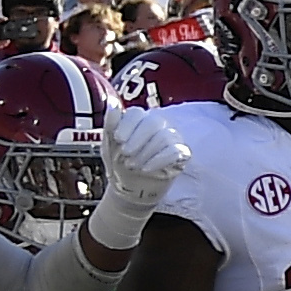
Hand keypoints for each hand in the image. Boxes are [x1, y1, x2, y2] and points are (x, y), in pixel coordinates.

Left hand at [82, 109, 192, 252]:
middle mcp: (159, 126)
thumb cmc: (119, 163)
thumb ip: (111, 123)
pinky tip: (146, 169)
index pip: (138, 113)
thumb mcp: (108, 144)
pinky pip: (176, 151)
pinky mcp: (181, 154)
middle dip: (138, 139)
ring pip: (165, 137)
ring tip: (133, 165)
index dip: (127, 125)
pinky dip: (159, 160)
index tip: (118, 139)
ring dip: (145, 153)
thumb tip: (111, 103)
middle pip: (154, 122)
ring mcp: (172, 138)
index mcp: (140, 120)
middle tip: (125, 154)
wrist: (129, 187)